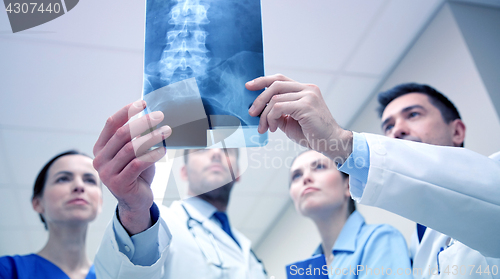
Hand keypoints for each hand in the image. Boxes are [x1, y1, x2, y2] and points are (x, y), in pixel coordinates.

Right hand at [93, 100, 170, 233]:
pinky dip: (152, 155)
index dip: (127, 111)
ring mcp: (107, 173)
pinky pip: (137, 164)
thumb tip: (153, 116)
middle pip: (122, 134)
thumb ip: (138, 137)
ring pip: (131, 148)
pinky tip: (164, 150)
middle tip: (160, 115)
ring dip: (151, 137)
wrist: (136, 201)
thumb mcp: (136, 152)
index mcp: (101, 148)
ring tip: (167, 130)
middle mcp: (100, 159)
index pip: (111, 123)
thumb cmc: (137, 173)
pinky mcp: (119, 183)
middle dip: (142, 122)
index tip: (143, 103)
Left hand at [246, 74, 352, 160]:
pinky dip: (271, 118)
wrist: (330, 143)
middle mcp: (307, 89)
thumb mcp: (289, 121)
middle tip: (251, 113)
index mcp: (305, 89)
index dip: (262, 81)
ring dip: (264, 115)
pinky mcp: (306, 105)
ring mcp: (308, 96)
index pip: (280, 79)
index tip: (248, 86)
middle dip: (259, 99)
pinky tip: (272, 128)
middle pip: (275, 85)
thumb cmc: (311, 133)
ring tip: (264, 128)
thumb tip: (259, 109)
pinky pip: (278, 108)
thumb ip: (277, 112)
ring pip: (275, 99)